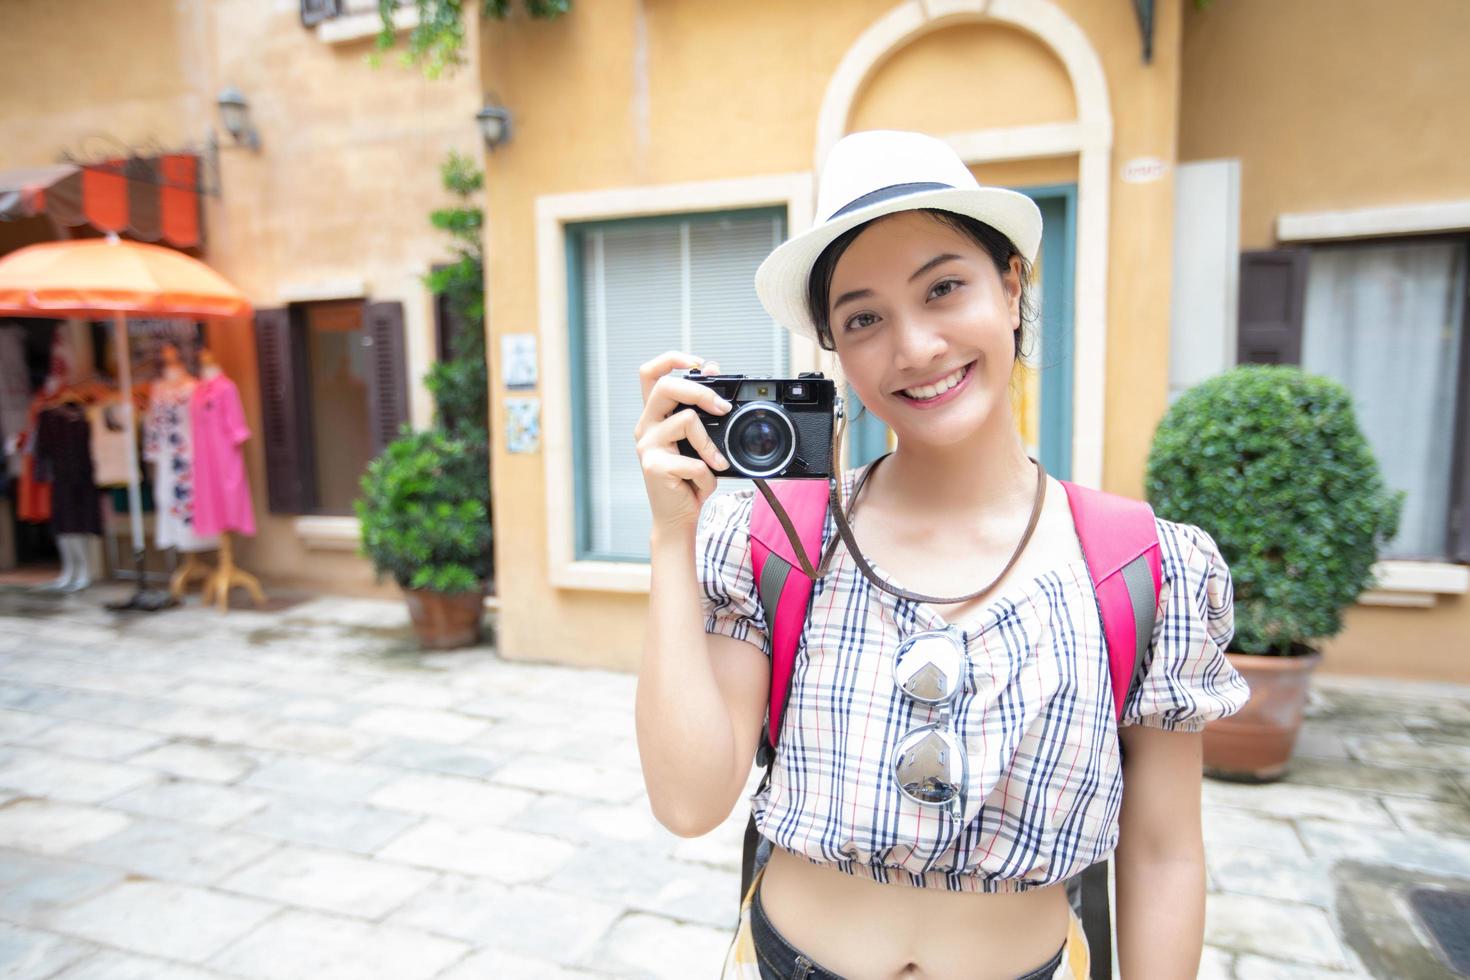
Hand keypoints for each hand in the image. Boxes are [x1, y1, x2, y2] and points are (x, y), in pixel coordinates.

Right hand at [634, 351, 733, 533]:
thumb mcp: (698, 440)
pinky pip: (694, 461)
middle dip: (701, 391)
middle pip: (666, 386)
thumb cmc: (688, 478)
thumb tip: (712, 367)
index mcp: (654, 415)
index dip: (671, 359)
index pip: (650, 373)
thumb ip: (701, 408)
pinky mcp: (654, 467)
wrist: (677, 517)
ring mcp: (647, 446)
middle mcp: (645, 426)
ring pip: (686, 420)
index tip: (699, 362)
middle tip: (723, 408)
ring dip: (710, 446)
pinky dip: (708, 475)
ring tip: (716, 464)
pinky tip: (703, 485)